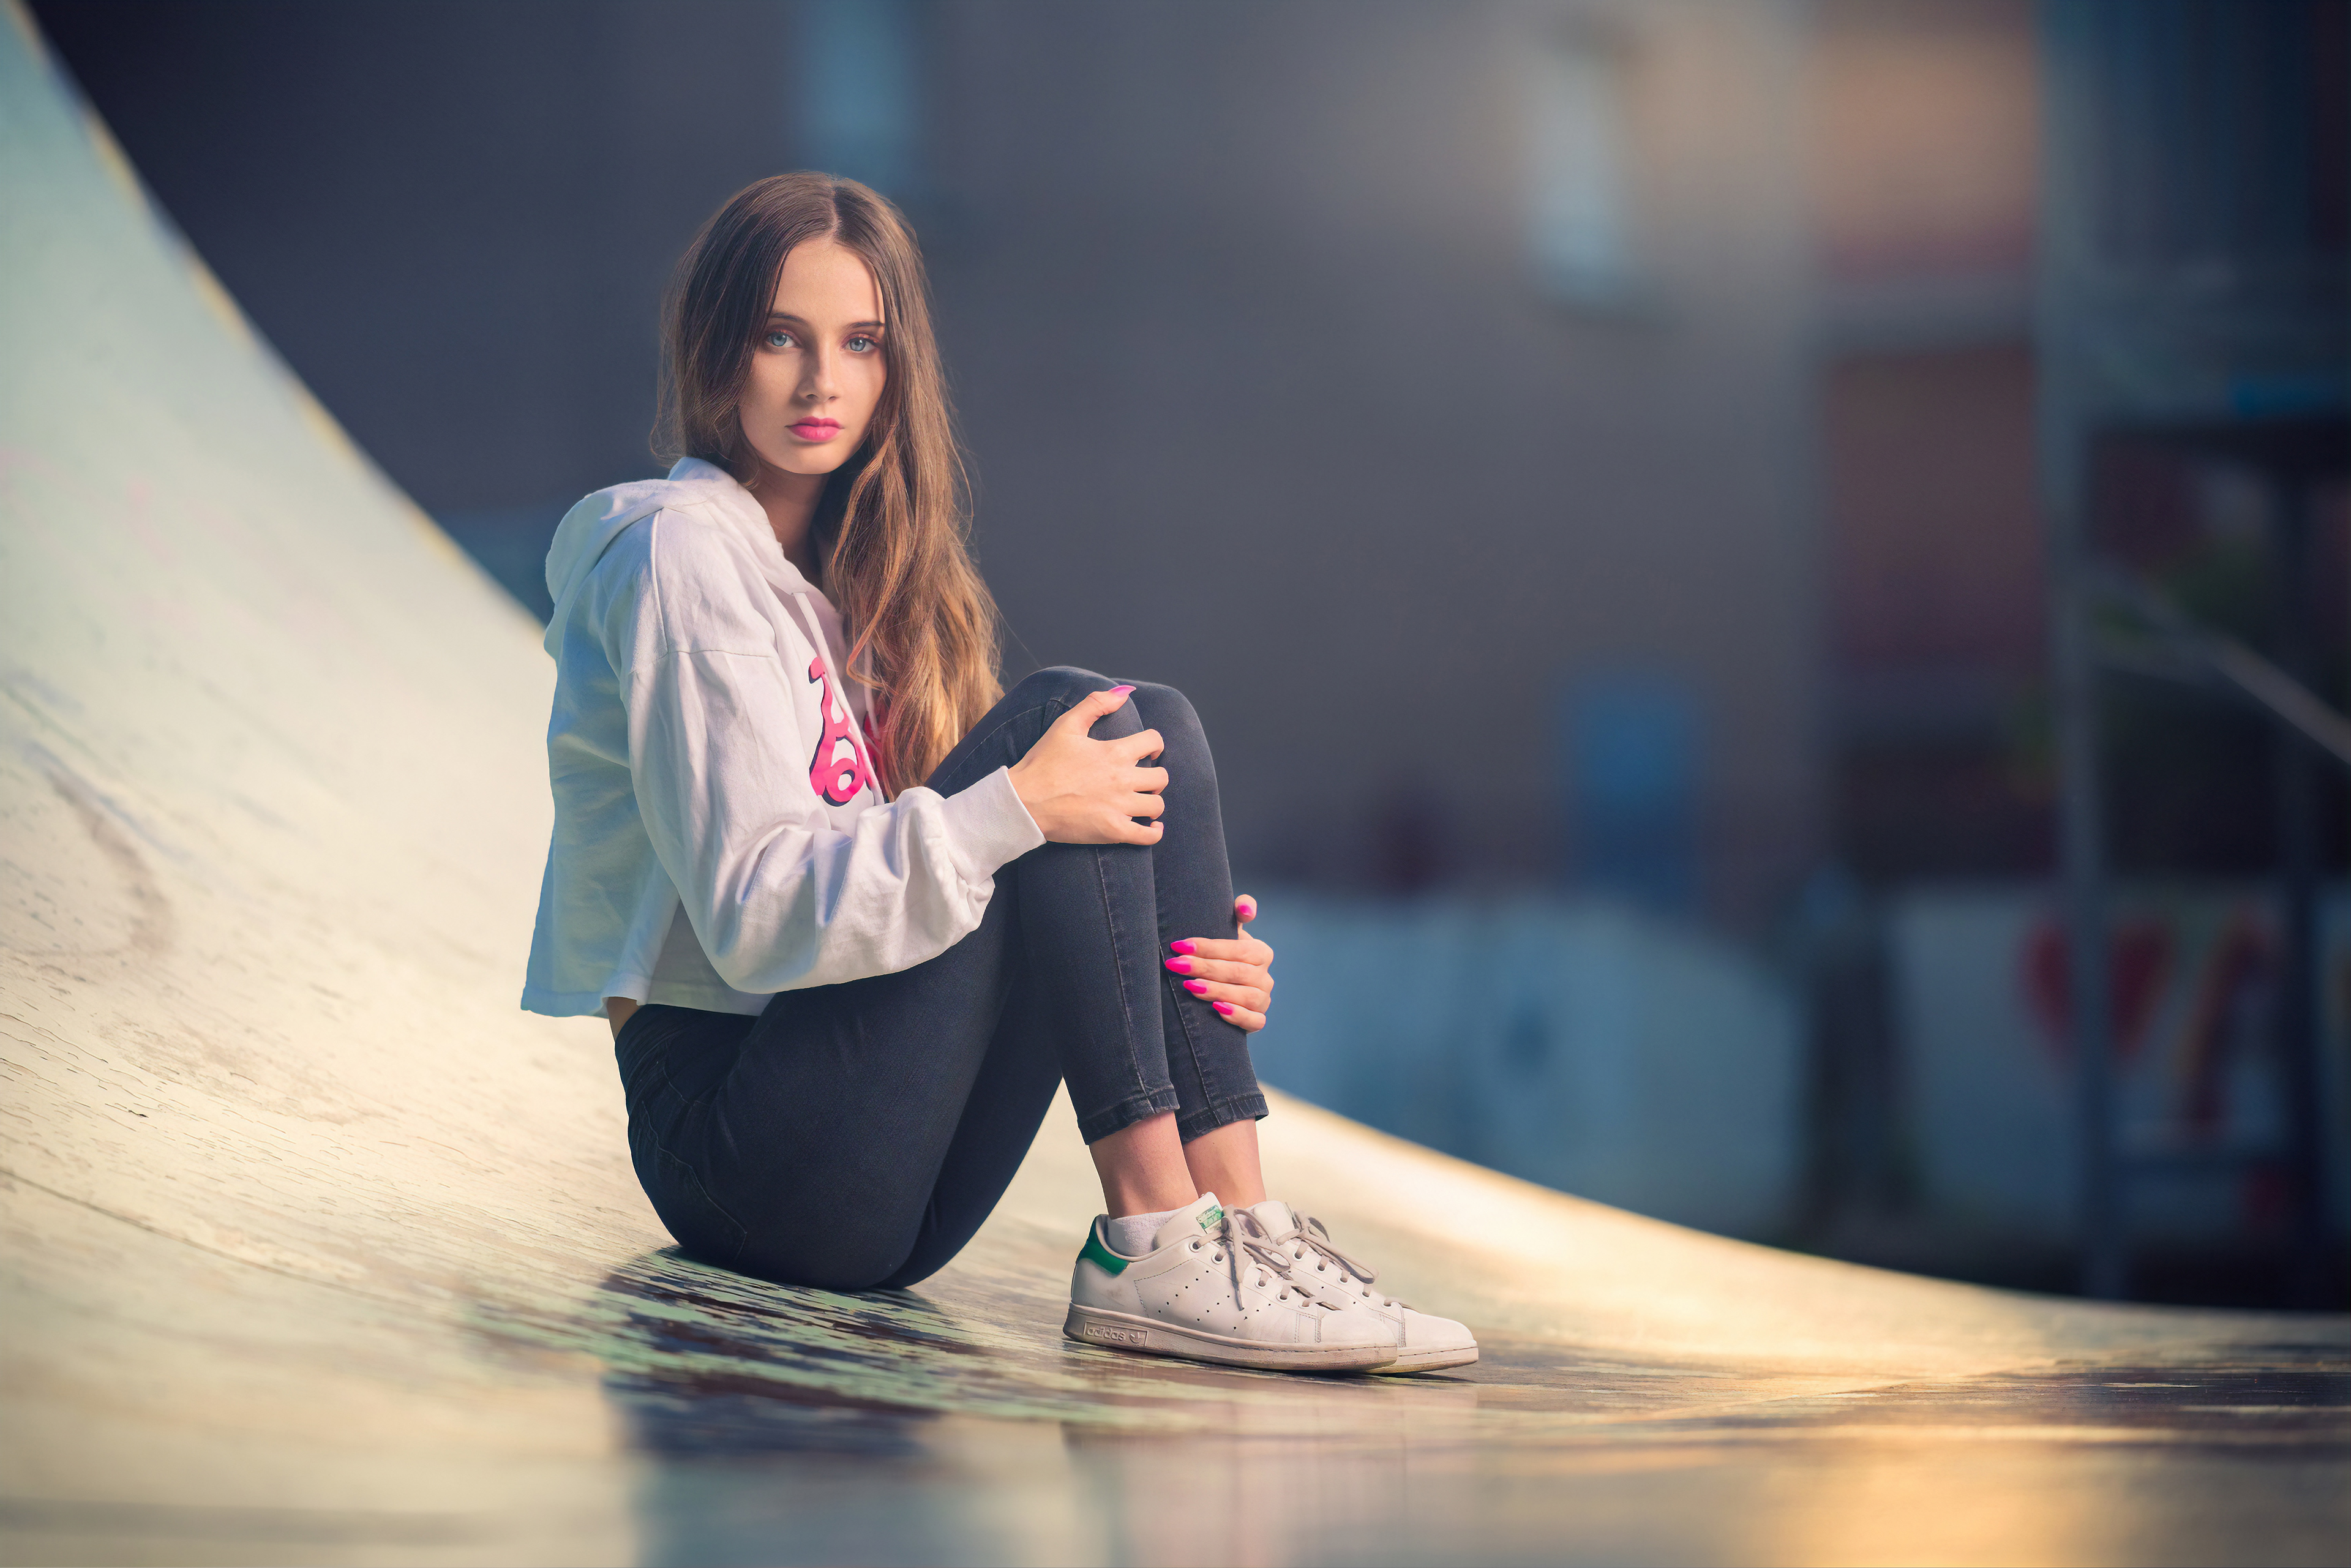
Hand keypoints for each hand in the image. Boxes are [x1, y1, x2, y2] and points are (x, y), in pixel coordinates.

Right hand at [1008, 685, 1167, 844]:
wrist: (1023, 801)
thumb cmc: (1041, 763)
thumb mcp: (1066, 725)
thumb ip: (1095, 704)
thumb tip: (1124, 693)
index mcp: (1114, 752)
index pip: (1154, 742)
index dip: (1154, 744)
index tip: (1148, 751)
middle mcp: (1122, 779)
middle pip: (1161, 777)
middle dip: (1155, 776)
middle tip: (1143, 779)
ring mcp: (1119, 807)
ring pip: (1157, 805)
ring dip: (1153, 803)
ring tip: (1142, 803)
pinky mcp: (1113, 831)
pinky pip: (1148, 836)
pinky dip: (1154, 833)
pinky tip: (1151, 828)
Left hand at [1166, 893, 1274, 1030]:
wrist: (1219, 991)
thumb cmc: (1220, 958)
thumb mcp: (1227, 933)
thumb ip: (1237, 913)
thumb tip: (1248, 908)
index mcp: (1261, 953)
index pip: (1237, 949)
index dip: (1209, 947)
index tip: (1180, 946)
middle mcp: (1265, 977)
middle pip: (1238, 971)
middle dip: (1204, 967)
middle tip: (1176, 965)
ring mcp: (1263, 1000)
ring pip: (1247, 996)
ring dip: (1217, 990)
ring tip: (1191, 987)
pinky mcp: (1258, 1021)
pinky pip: (1255, 1021)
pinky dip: (1237, 1015)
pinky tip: (1217, 1009)